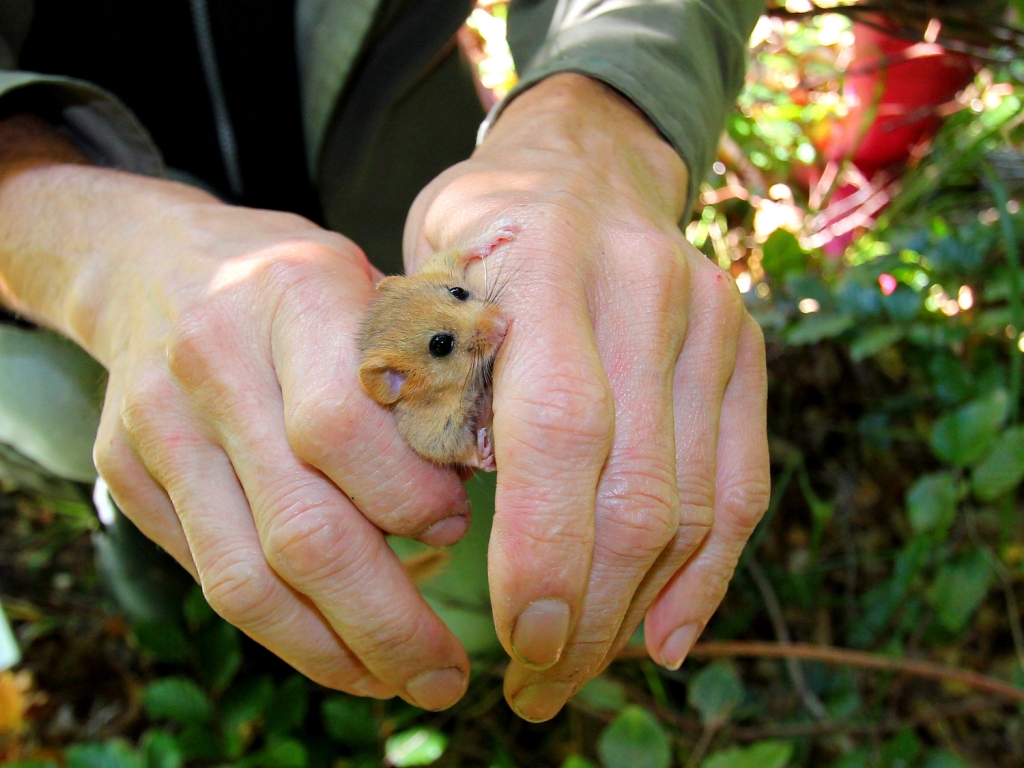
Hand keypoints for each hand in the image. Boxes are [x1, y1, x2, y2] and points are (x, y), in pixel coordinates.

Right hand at [0, 143, 473, 707]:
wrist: (154, 260)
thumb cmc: (300, 283)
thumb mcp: (377, 286)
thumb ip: (434, 371)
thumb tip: (491, 488)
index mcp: (295, 291)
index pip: (348, 428)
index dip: (413, 500)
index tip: (462, 529)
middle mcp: (214, 357)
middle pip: (302, 526)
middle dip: (386, 620)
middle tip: (445, 675)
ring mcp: (158, 421)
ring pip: (245, 576)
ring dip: (331, 650)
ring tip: (396, 681)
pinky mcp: (125, 470)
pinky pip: (208, 574)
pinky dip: (279, 629)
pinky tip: (335, 648)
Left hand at [404, 74, 770, 720]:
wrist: (580, 169)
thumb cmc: (476, 242)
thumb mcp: (422, 287)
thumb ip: (425, 393)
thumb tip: (434, 533)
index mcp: (546, 266)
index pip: (560, 431)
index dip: (544, 551)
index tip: (519, 646)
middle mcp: (647, 291)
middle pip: (638, 489)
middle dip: (588, 611)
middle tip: (538, 687)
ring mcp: (712, 321)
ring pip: (694, 503)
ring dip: (637, 609)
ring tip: (580, 670)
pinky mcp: (747, 353)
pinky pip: (742, 487)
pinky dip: (707, 574)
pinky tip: (666, 638)